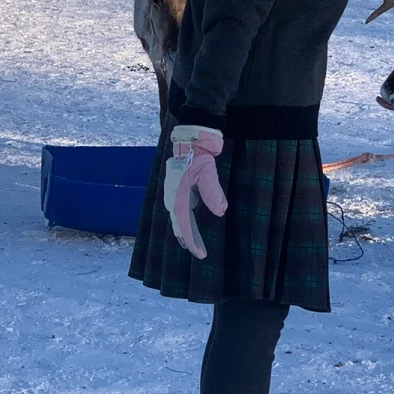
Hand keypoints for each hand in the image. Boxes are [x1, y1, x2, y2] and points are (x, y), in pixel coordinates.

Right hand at [163, 124, 227, 259]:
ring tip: (194, 243)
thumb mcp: (207, 173)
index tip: (200, 253)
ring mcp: (174, 193)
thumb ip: (213, 193)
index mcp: (177, 195)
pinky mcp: (179, 189)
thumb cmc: (198, 156)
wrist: (189, 140)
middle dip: (188, 239)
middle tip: (199, 253)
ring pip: (179, 218)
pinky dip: (187, 220)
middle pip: (179, 224)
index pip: (183, 225)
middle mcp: (173, 197)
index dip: (191, 241)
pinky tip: (193, 224)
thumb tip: (220, 212)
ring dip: (187, 231)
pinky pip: (182, 209)